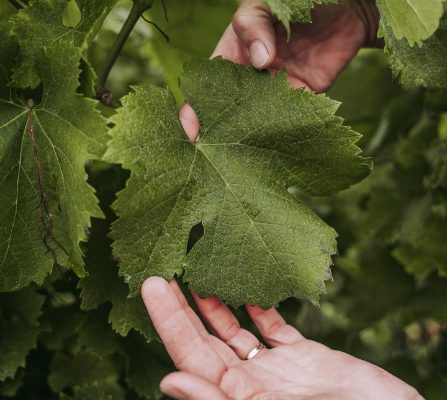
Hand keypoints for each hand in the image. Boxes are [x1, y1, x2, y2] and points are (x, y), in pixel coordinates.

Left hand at [141, 277, 422, 399]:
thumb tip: (168, 380)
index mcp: (235, 396)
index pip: (189, 353)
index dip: (168, 319)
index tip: (151, 283)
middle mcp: (249, 382)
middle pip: (205, 337)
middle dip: (182, 304)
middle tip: (164, 269)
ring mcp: (274, 368)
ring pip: (235, 328)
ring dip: (216, 301)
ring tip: (197, 270)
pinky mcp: (302, 355)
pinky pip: (273, 326)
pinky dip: (259, 305)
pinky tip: (247, 285)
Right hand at [179, 0, 379, 142]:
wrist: (345, 8)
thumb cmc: (295, 1)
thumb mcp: (264, 4)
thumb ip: (255, 25)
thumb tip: (260, 60)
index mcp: (232, 57)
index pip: (206, 88)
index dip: (194, 111)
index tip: (190, 133)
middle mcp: (250, 79)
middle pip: (228, 112)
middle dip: (220, 134)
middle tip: (215, 156)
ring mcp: (275, 91)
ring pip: (257, 120)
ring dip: (251, 137)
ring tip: (243, 158)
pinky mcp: (302, 97)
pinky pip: (290, 117)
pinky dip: (284, 130)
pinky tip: (278, 144)